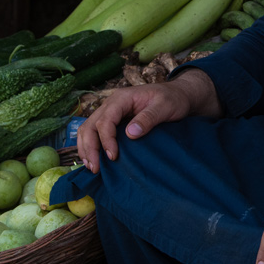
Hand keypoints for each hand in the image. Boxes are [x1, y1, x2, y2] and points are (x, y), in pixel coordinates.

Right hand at [76, 70, 222, 171]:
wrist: (177, 95)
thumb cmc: (172, 99)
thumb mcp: (165, 107)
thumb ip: (148, 118)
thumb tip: (130, 134)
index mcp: (122, 98)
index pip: (105, 120)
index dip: (106, 140)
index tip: (113, 157)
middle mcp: (111, 104)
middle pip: (90, 125)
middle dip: (89, 147)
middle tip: (95, 168)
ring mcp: (110, 112)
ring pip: (88, 129)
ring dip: (86, 148)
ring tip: (91, 167)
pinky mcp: (113, 121)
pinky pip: (95, 133)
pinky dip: (90, 146)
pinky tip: (94, 160)